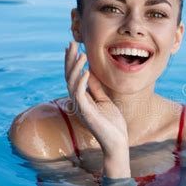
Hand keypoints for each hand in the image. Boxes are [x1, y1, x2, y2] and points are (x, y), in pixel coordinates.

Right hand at [65, 41, 129, 177]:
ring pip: (72, 83)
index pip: (73, 76)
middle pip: (69, 77)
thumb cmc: (112, 123)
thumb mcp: (105, 100)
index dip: (72, 61)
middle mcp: (78, 102)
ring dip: (75, 67)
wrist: (117, 142)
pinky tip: (86, 71)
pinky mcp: (86, 113)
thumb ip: (96, 88)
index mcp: (82, 98)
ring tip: (81, 54)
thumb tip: (91, 72)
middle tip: (71, 43)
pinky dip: (82, 81)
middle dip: (69, 59)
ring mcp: (80, 107)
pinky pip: (80, 94)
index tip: (74, 47)